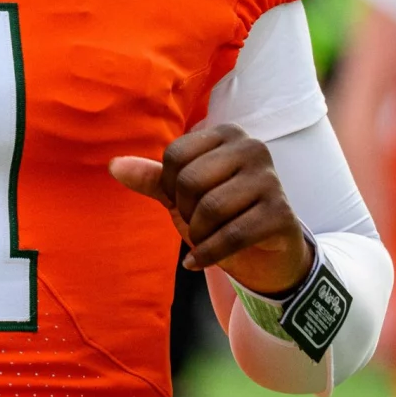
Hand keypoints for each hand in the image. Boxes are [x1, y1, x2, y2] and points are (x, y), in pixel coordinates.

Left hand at [110, 124, 313, 295]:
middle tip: (196, 222)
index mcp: (226, 134)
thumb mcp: (182, 195)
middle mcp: (252, 148)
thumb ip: (152, 178)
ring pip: (211, 208)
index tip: (183, 201)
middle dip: (184, 211)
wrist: (264, 252)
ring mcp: (271, 179)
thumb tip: (114, 165)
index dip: (168, 186)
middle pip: (190, 180)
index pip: (174, 156)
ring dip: (198, 234)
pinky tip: (197, 263)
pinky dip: (208, 255)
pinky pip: (232, 235)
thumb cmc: (220, 214)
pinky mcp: (281, 213)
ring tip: (204, 238)